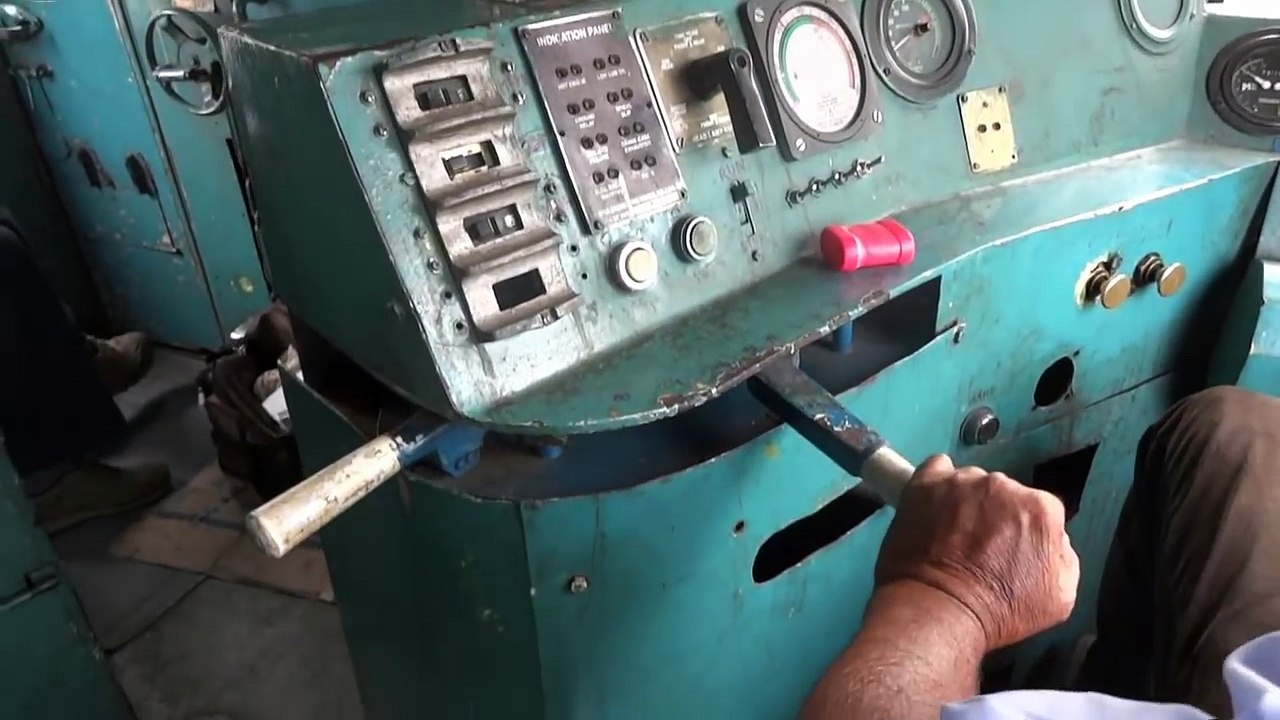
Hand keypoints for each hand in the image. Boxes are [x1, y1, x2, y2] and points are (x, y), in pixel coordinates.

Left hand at [874, 455, 1079, 651]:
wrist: (938, 609)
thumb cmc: (1001, 609)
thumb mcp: (1060, 599)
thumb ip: (1065, 559)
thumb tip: (1055, 540)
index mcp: (1041, 508)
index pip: (1041, 509)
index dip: (1027, 532)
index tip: (1012, 552)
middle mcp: (1003, 485)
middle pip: (1005, 493)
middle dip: (997, 515)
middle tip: (980, 547)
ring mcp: (961, 481)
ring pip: (971, 483)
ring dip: (967, 501)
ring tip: (952, 533)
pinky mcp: (925, 483)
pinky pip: (937, 469)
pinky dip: (938, 484)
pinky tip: (934, 505)